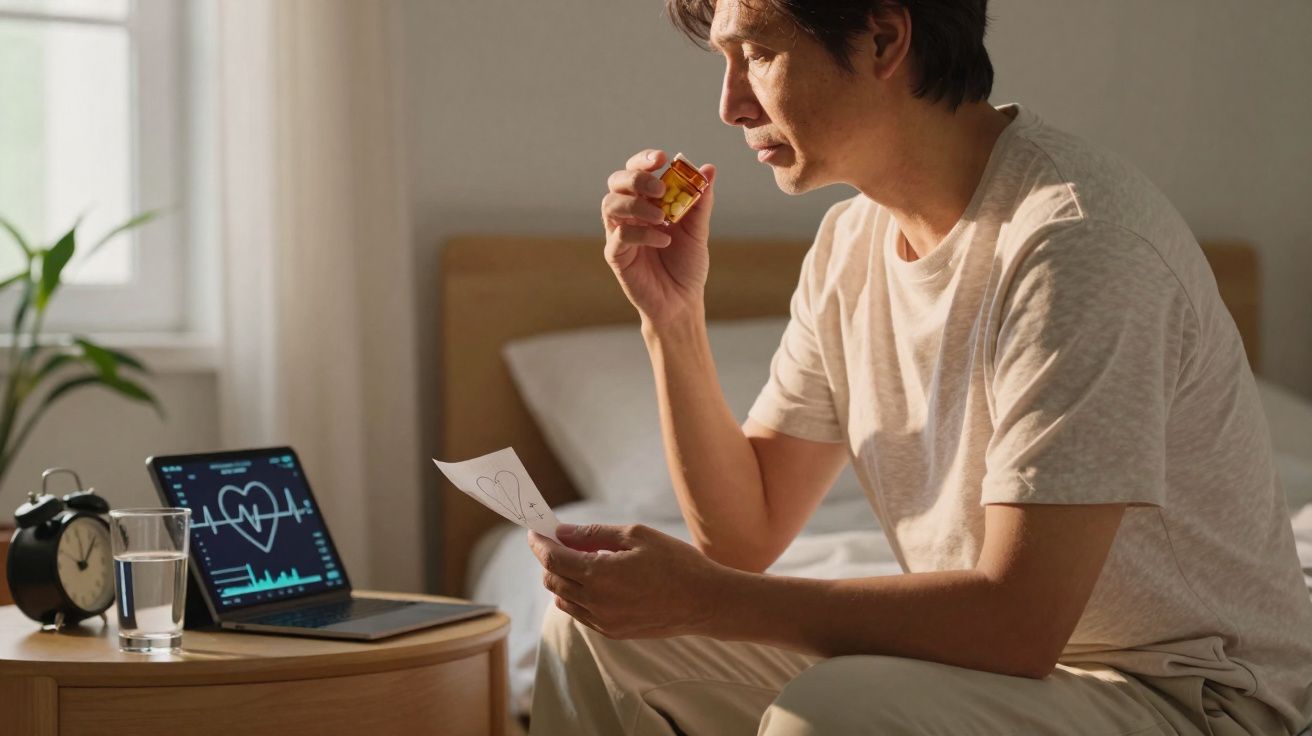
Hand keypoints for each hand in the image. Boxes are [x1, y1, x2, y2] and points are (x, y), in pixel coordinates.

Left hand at [528, 523, 729, 638]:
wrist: (705, 602)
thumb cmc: (676, 562)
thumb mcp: (636, 535)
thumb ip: (594, 534)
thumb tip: (563, 532)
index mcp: (600, 575)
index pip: (553, 560)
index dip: (539, 544)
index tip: (535, 533)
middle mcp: (596, 603)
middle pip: (553, 581)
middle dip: (549, 560)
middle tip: (559, 542)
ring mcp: (604, 622)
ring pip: (563, 601)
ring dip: (562, 580)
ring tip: (580, 561)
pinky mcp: (613, 632)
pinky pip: (581, 614)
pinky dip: (577, 597)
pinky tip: (595, 582)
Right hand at [601, 150, 716, 327]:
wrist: (682, 301)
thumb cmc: (687, 264)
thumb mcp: (698, 229)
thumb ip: (700, 200)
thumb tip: (709, 169)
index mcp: (646, 202)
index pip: (636, 171)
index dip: (643, 160)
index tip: (662, 158)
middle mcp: (629, 214)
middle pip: (617, 182)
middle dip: (636, 178)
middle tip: (659, 187)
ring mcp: (620, 233)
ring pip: (610, 205)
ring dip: (636, 205)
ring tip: (662, 217)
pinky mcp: (616, 255)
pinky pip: (619, 236)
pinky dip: (642, 234)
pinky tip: (663, 241)